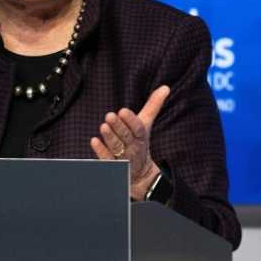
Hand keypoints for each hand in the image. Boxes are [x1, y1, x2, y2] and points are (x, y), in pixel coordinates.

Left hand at [90, 85, 169, 199]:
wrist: (141, 173)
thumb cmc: (139, 141)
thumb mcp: (146, 124)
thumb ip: (153, 106)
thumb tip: (165, 87)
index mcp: (141, 136)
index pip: (138, 128)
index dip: (131, 120)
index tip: (123, 111)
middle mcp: (133, 147)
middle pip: (126, 137)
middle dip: (118, 127)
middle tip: (109, 116)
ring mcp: (124, 158)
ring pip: (116, 148)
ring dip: (110, 137)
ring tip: (103, 126)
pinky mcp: (114, 166)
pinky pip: (107, 159)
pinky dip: (101, 151)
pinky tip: (94, 141)